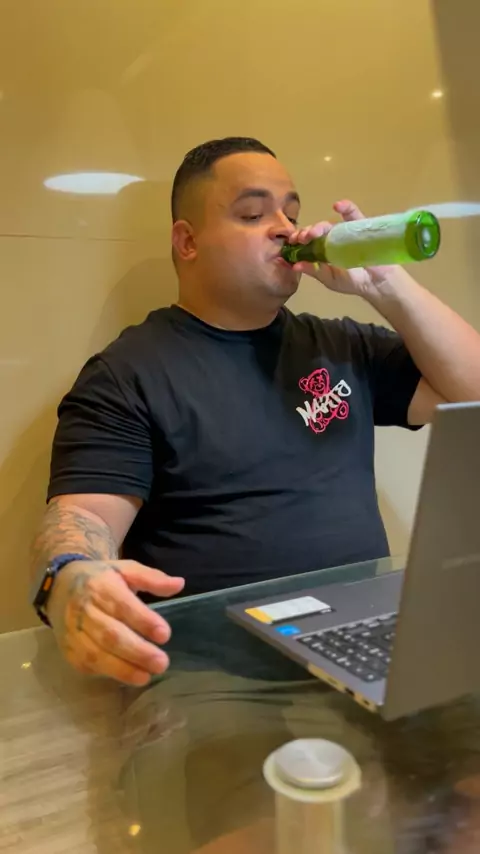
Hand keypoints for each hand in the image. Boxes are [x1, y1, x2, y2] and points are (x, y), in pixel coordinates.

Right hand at [47, 559, 184, 686]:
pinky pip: (87, 664)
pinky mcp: (68, 649)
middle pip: (110, 635)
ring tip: (147, 676)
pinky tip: (128, 676)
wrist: (59, 586)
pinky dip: (108, 673)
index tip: (165, 634)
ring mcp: (73, 631)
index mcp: (100, 585)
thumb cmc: (101, 579)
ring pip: (96, 654)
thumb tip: (179, 584)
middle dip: (137, 651)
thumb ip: (152, 578)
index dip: (143, 621)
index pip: (122, 605)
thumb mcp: (126, 570)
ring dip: (123, 669)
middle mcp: (83, 609)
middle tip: (161, 663)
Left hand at [288, 200, 397, 297]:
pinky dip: (347, 207)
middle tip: (301, 239)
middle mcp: (332, 238)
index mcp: (323, 249)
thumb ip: (314, 271)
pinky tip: (338, 205)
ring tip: (315, 232)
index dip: (298, 239)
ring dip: (320, 226)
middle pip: (316, 231)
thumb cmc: (352, 281)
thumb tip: (294, 265)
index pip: (308, 241)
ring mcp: (346, 231)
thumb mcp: (329, 278)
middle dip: (306, 233)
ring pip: (330, 224)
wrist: (376, 283)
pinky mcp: (360, 227)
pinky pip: (354, 214)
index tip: (290, 243)